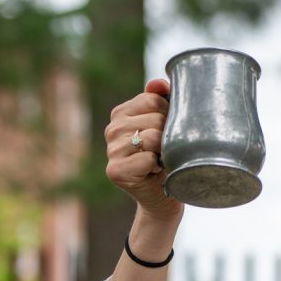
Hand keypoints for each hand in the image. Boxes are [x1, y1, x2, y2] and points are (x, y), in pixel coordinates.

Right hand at [104, 78, 182, 220]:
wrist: (162, 197)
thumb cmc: (166, 159)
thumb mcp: (165, 126)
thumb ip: (160, 100)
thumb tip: (159, 83)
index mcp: (121, 114)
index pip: (152, 99)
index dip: (169, 115)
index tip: (168, 131)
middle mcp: (111, 129)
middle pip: (155, 118)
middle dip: (169, 135)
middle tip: (165, 151)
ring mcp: (111, 150)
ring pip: (152, 138)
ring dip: (164, 152)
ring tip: (159, 160)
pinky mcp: (115, 171)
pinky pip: (148, 159)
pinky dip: (157, 167)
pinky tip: (153, 173)